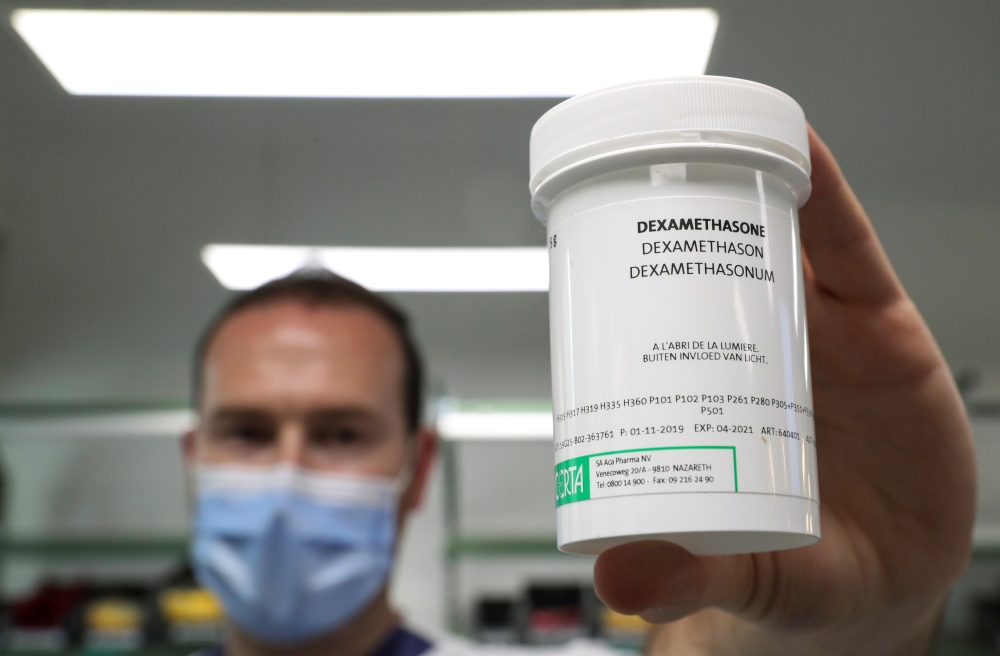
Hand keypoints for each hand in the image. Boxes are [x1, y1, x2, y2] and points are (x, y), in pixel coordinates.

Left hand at [593, 127, 976, 655]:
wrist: (898, 578)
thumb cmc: (805, 571)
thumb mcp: (747, 577)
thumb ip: (691, 579)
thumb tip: (618, 578)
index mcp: (706, 401)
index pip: (654, 327)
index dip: (623, 286)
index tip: (587, 251)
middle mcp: (754, 358)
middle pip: (704, 271)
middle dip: (672, 227)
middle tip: (636, 187)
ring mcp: (815, 337)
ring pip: (772, 246)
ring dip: (741, 189)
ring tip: (707, 139)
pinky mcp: (879, 330)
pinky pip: (850, 250)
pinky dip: (827, 197)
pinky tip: (803, 152)